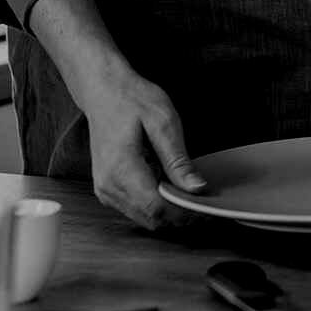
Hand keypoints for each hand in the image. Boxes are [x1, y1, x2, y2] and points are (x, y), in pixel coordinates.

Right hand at [78, 62, 205, 229]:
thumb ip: (178, 159)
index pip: (157, 209)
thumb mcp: (163, 121)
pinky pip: (135, 209)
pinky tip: (168, 184)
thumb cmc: (131, 99)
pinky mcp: (107, 189)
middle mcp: (108, 186)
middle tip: (203, 198)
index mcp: (121, 169)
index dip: (185, 213)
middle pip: (151, 219)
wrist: (103, 91)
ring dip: (168, 210)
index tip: (207, 206)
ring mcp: (105, 190)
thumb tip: (196, 188)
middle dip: (180, 215)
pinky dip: (155, 204)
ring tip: (186, 188)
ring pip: (144, 218)